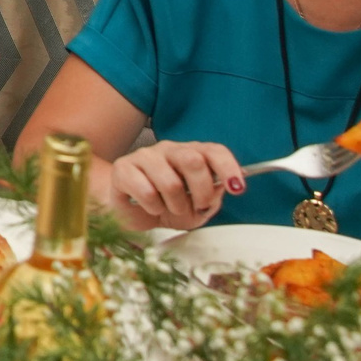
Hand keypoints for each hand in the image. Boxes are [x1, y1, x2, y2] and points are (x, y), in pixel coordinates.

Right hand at [109, 140, 243, 230]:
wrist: (130, 210)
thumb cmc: (166, 205)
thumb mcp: (197, 208)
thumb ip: (213, 197)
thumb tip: (223, 187)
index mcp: (191, 153)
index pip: (214, 151)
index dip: (229, 168)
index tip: (237, 188)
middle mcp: (169, 150)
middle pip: (193, 161)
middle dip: (201, 192)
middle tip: (198, 206)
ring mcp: (144, 156)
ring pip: (170, 182)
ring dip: (175, 205)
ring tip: (169, 209)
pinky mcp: (123, 168)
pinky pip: (146, 192)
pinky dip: (153, 207)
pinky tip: (150, 207)